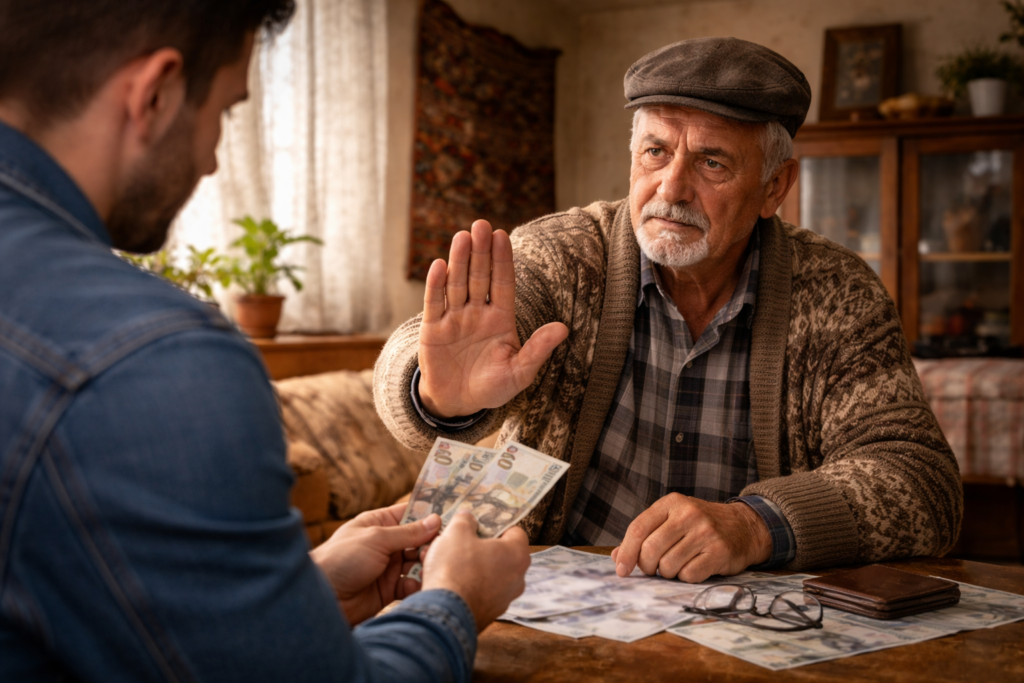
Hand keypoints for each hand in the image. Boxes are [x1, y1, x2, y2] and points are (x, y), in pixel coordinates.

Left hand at [310, 502, 440, 624]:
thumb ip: (408, 532)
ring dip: (426, 564)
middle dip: (431, 542)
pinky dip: (418, 585)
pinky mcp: (389, 590)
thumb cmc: (341, 559)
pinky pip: (410, 584)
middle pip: (417, 540)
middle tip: (447, 546)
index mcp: (378, 524)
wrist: (322, 599)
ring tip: (434, 565)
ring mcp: (387, 567)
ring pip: (417, 562)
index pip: (409, 514)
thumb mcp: (376, 539)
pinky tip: (423, 585)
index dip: (428, 514)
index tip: (452, 513)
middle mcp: (385, 544)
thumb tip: (436, 519)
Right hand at [418, 219, 568, 417]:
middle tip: (481, 225)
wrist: (459, 404)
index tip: (502, 236)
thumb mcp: (520, 373)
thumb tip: (563, 328)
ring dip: (459, 260)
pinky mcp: (432, 329)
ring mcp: (454, 318)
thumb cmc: (492, 388)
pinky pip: (434, 303)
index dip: (502, 260)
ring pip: (457, 283)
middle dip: (480, 251)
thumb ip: (538, 350)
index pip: (502, 283)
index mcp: (500, 319)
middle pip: (479, 276)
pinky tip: (439, 265)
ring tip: (462, 237)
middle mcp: (477, 312)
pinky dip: (436, 285)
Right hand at [421, 513, 530, 631]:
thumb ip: (465, 521)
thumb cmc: (455, 569)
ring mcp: (505, 599)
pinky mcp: (490, 614)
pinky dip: (469, 587)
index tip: (479, 526)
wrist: (444, 613)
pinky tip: (449, 583)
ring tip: (448, 564)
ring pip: (490, 575)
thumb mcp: (456, 533)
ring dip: (473, 568)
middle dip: (481, 548)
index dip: (496, 526)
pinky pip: (481, 593)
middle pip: (502, 555)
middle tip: (461, 544)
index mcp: (517, 554)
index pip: (515, 532)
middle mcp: (518, 578)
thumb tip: (468, 519)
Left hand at [610, 494, 771, 582]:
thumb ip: (644, 535)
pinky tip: (693, 568)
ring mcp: (705, 532)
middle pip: (650, 549)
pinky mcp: (719, 552)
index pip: (638, 528)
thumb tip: (616, 558)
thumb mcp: (671, 520)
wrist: (744, 527)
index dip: (626, 552)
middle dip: (646, 566)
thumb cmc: (699, 526)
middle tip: (653, 569)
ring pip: (668, 566)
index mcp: (672, 503)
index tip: (621, 569)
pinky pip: (689, 575)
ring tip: (676, 565)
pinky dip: (686, 578)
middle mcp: (688, 514)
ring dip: (667, 573)